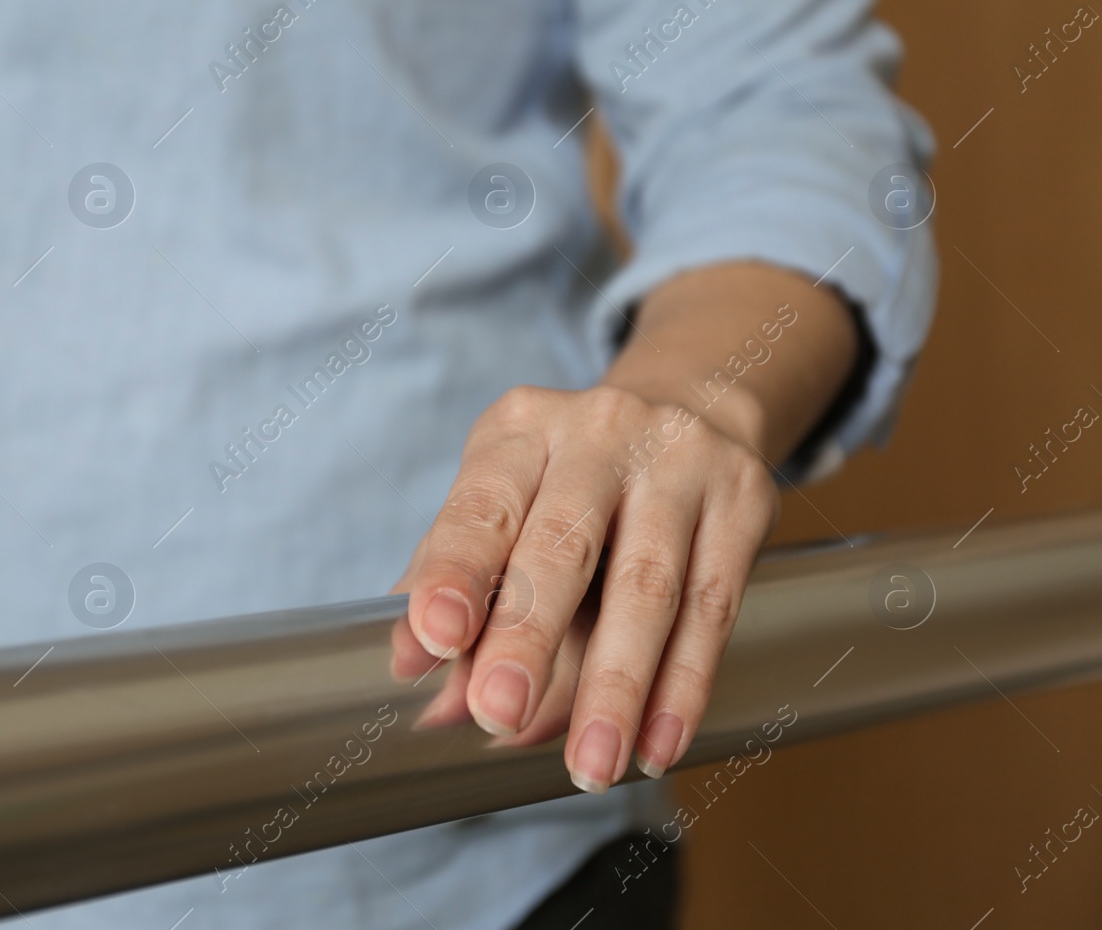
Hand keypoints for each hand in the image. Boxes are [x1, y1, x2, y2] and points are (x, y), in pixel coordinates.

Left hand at [391, 384, 778, 792]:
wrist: (692, 409)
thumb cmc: (569, 482)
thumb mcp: (505, 511)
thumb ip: (463, 600)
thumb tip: (429, 700)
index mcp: (518, 430)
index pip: (481, 506)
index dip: (455, 572)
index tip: (432, 636)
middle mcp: (598, 432)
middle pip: (563, 545)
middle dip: (528, 637)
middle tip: (497, 715)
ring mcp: (680, 461)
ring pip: (648, 588)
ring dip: (616, 688)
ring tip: (590, 765)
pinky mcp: (745, 501)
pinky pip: (712, 609)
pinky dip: (683, 688)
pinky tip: (658, 745)